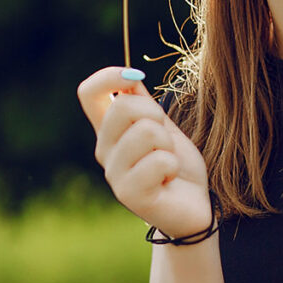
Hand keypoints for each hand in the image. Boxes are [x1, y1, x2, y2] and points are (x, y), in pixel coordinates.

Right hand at [77, 67, 212, 238]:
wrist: (195, 206)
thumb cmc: (178, 166)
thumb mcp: (162, 126)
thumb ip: (143, 103)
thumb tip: (129, 76)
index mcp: (108, 132)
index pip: (88, 93)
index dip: (109, 76)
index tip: (136, 78)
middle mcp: (104, 151)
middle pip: (123, 106)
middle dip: (156, 115)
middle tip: (165, 140)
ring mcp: (114, 175)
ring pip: (146, 132)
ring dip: (168, 144)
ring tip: (167, 162)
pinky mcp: (129, 195)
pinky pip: (158, 161)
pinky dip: (173, 166)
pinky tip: (168, 181)